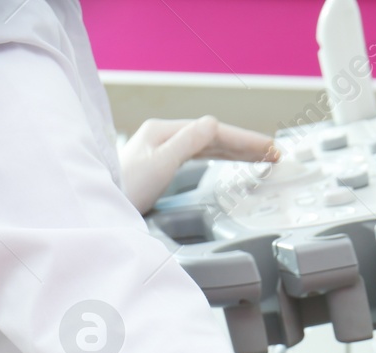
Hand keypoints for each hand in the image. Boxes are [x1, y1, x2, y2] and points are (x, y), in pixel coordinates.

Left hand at [118, 116, 278, 213]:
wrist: (100, 205)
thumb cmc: (124, 188)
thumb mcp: (159, 164)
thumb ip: (187, 143)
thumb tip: (214, 124)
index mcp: (164, 131)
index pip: (214, 131)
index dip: (244, 139)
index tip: (269, 148)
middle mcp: (164, 136)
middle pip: (214, 136)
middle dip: (246, 144)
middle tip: (275, 153)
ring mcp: (163, 149)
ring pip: (209, 146)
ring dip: (237, 150)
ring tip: (263, 156)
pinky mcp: (162, 165)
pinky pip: (200, 156)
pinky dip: (221, 157)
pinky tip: (231, 159)